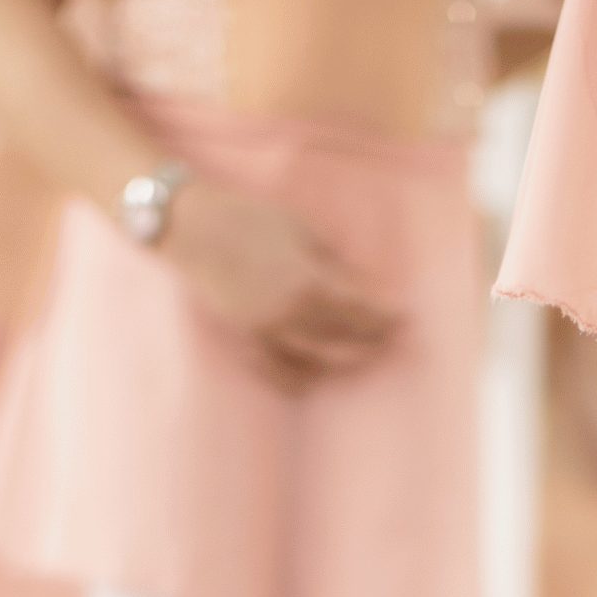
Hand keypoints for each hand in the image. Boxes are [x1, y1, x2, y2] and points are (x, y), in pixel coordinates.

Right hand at [161, 181, 399, 388]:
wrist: (191, 228)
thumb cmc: (247, 218)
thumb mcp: (299, 232)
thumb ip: (331, 264)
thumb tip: (360, 286)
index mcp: (309, 281)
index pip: (362, 310)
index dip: (386, 317)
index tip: (404, 319)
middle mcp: (290, 313)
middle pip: (344, 342)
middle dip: (373, 344)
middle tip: (390, 341)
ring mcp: (265, 331)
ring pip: (316, 363)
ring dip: (343, 363)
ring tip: (361, 357)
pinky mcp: (244, 339)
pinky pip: (278, 371)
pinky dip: (301, 377)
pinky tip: (315, 376)